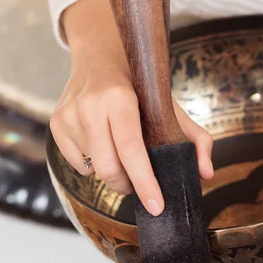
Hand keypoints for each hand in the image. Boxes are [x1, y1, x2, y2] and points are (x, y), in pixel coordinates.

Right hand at [50, 0, 213, 215]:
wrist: (100, 56)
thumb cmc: (140, 85)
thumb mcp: (170, 104)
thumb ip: (196, 137)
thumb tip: (206, 173)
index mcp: (119, 98)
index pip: (131, 151)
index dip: (145, 183)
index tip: (157, 206)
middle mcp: (90, 106)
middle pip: (109, 169)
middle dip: (127, 186)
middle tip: (138, 184)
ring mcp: (68, 115)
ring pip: (93, 169)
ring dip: (112, 172)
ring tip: (120, 153)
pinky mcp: (56, 123)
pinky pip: (77, 164)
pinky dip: (93, 165)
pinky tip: (102, 146)